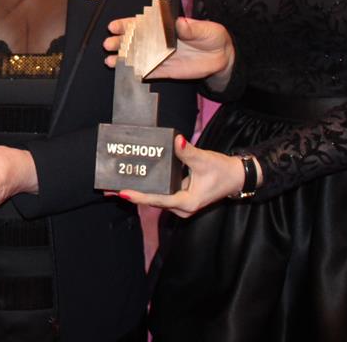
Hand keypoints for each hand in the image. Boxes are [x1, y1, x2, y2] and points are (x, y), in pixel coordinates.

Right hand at [104, 16, 234, 89]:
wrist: (222, 58)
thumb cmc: (213, 37)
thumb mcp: (206, 30)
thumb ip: (192, 28)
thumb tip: (179, 23)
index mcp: (165, 27)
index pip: (143, 23)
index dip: (128, 24)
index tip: (115, 26)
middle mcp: (159, 41)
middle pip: (135, 40)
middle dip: (120, 42)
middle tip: (108, 44)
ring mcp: (160, 57)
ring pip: (137, 57)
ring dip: (122, 59)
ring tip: (109, 60)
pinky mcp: (165, 71)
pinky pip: (148, 72)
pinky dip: (135, 73)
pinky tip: (123, 73)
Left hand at [116, 135, 251, 217]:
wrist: (236, 176)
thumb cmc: (222, 170)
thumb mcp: (204, 160)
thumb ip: (188, 151)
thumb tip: (177, 139)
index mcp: (187, 202)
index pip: (159, 200)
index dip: (140, 196)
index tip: (123, 193)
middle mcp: (181, 207)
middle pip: (153, 201)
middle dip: (132, 195)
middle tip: (110, 189)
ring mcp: (180, 203)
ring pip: (155, 198)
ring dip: (138, 192)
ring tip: (115, 185)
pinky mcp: (180, 197)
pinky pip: (160, 194)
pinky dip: (147, 188)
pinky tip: (134, 181)